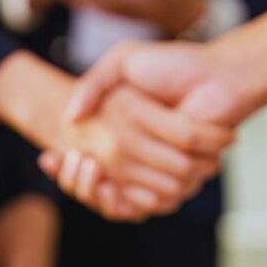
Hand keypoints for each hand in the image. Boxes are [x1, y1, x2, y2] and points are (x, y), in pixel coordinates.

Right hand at [0, 51, 234, 218]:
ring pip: (111, 200)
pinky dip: (119, 196)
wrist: (218, 78)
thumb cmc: (175, 66)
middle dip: (74, 178)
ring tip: (83, 164)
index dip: (64, 167)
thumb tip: (68, 117)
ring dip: (89, 188)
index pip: (83, 162)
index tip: (48, 157)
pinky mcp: (173, 181)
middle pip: (92, 186)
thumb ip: (93, 82)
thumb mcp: (123, 62)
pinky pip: (139, 204)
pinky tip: (101, 177)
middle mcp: (135, 157)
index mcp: (121, 132)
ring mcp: (153, 171)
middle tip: (68, 159)